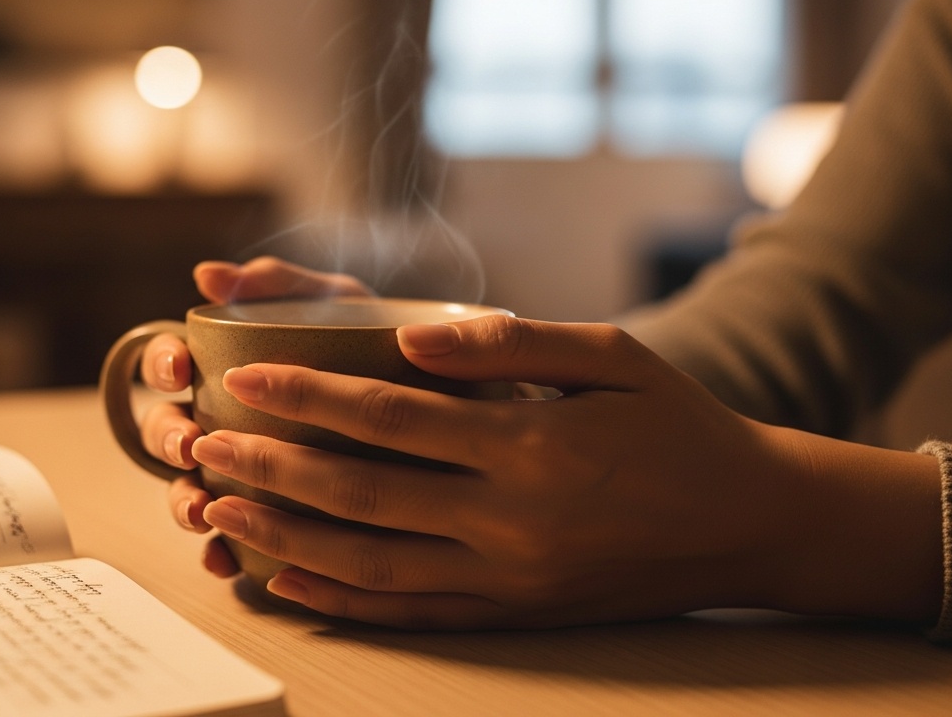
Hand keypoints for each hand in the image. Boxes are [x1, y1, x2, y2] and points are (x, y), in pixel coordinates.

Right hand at [136, 257, 369, 575]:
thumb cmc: (373, 340)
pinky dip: (220, 552)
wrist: (444, 398)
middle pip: (166, 429)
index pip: (170, 361)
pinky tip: (225, 562)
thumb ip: (282, 284)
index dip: (162, 363)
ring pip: (188, 488)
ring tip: (201, 512)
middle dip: (167, 438)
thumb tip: (207, 274)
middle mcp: (220, 420)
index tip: (180, 369)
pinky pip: (230, 541)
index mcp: (222, 365)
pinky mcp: (266, 520)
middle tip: (191, 445)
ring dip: (183, 501)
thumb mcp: (336, 303)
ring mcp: (238, 473)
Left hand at [188, 315, 943, 628]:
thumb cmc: (679, 425)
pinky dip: (341, 599)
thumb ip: (510, 343)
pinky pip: (410, 613)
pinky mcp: (512, 614)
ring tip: (219, 508)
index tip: (243, 376)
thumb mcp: (615, 357)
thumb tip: (410, 338)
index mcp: (530, 445)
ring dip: (284, 536)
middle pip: (360, 492)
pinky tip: (286, 579)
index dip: (307, 396)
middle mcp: (510, 520)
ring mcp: (507, 578)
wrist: (748, 523)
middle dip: (271, 464)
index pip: (389, 418)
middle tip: (202, 441)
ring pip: (369, 563)